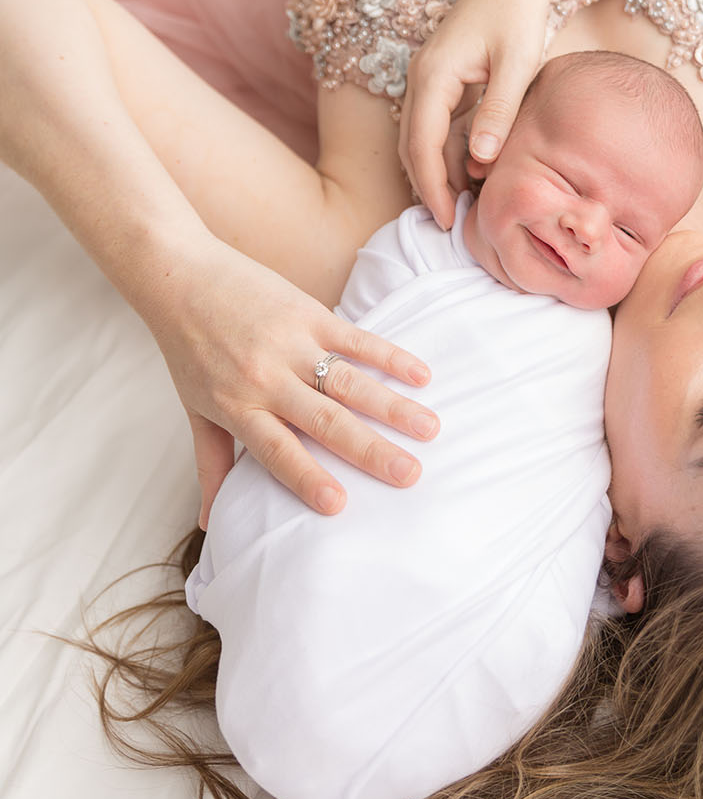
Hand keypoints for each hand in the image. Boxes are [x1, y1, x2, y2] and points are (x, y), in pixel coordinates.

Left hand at [145, 235, 439, 527]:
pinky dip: (389, 357)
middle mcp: (266, 379)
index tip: (339, 506)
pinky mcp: (307, 313)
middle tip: (410, 475)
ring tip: (430, 429)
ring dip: (392, 406)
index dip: (307, 477)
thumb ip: (210, 465)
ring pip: (348, 381)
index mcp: (239, 407)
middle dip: (370, 451)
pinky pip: (355, 338)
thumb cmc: (187, 349)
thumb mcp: (195, 410)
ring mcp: (290, 343)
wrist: (177, 276)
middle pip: (325, 421)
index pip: (277, 450)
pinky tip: (421, 375)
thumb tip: (205, 523)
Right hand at [399, 0, 552, 227]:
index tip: (450, 220)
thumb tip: (480, 159)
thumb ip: (498, 109)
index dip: (433, 187)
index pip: (422, 145)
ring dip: (434, 170)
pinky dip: (444, 150)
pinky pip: (433, 122)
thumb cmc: (520, 11)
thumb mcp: (517, 62)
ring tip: (461, 205)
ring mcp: (428, 74)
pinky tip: (468, 170)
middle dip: (428, 186)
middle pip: (412, 145)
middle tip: (452, 225)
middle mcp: (421, 75)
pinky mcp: (441, 75)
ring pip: (419, 135)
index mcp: (434, 74)